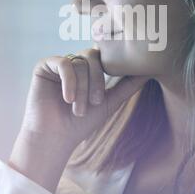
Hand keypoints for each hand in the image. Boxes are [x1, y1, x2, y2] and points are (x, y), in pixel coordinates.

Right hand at [9, 47, 149, 191]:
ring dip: (82, 88)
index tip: (106, 94)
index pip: (104, 56)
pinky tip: (67, 98)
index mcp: (89, 68)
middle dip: (96, 81)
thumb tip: (151, 70)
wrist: (55, 137)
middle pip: (92, 56)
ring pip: (79, 62)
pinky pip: (63, 63)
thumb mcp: (110, 102)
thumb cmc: (82, 123)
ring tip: (78, 109)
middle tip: (95, 103)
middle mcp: (74, 62)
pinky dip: (69, 81)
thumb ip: (128, 85)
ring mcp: (59, 63)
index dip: (109, 70)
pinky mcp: (44, 66)